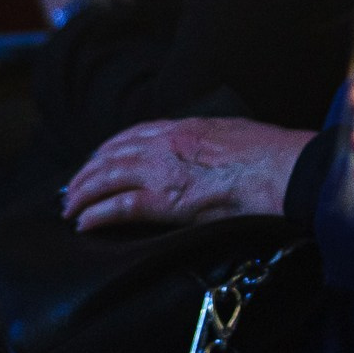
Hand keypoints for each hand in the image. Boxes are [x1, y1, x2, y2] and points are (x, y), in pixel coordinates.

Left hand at [58, 118, 312, 229]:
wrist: (283, 170)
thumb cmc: (270, 156)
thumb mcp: (233, 135)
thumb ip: (209, 141)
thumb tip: (207, 152)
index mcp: (184, 128)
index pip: (132, 135)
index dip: (108, 150)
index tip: (96, 161)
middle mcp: (166, 144)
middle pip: (111, 155)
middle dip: (87, 172)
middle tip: (73, 189)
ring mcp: (163, 171)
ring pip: (107, 178)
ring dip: (83, 194)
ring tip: (70, 209)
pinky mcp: (166, 201)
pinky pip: (119, 207)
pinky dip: (97, 215)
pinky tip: (84, 224)